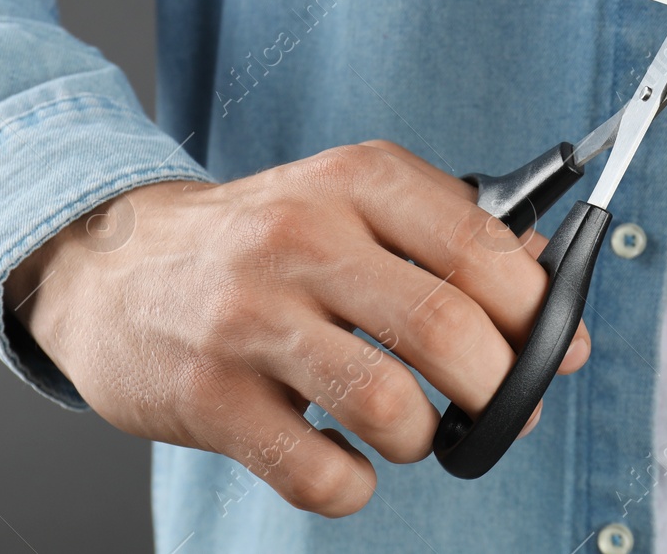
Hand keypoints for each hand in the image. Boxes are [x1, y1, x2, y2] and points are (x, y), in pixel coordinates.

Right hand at [5, 140, 588, 516]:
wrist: (112, 262)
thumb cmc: (263, 238)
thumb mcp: (354, 202)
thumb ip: (453, 238)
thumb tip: (554, 302)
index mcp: (358, 181)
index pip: (480, 245)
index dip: (537, 309)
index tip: (554, 345)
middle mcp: (304, 239)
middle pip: (447, 328)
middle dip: (501, 388)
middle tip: (501, 407)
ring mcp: (250, 319)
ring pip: (389, 405)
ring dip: (426, 438)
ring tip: (415, 430)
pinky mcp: (209, 397)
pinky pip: (315, 473)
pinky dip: (354, 485)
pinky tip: (350, 461)